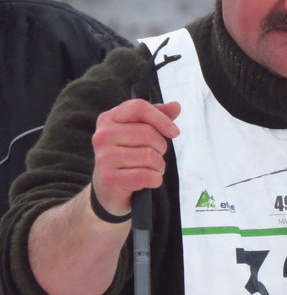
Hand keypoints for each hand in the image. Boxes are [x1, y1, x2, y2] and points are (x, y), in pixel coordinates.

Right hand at [91, 99, 180, 215]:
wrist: (109, 189)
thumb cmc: (129, 155)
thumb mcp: (142, 132)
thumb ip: (158, 117)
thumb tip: (176, 105)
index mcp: (108, 118)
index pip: (138, 107)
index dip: (161, 119)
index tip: (174, 132)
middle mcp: (102, 136)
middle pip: (147, 133)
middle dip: (160, 147)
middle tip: (156, 156)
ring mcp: (103, 158)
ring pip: (149, 156)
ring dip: (159, 165)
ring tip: (151, 169)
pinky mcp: (108, 179)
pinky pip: (145, 175)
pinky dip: (155, 179)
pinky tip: (149, 181)